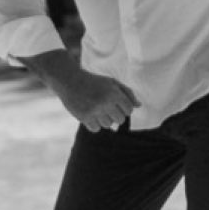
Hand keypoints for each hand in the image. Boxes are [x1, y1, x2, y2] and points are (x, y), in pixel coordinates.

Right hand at [19, 50, 140, 131]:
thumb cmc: (93, 81)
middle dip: (115, 115)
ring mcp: (95, 111)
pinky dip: (94, 124)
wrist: (69, 80)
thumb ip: (127, 93)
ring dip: (104, 119)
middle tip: (106, 108)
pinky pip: (96, 128)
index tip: (116, 104)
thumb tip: (139, 106)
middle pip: (120, 120)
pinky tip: (89, 114)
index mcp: (114, 93)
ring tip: (96, 109)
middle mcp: (106, 102)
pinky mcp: (84, 117)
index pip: (129, 110)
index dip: (124, 109)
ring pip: (108, 125)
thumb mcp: (111, 82)